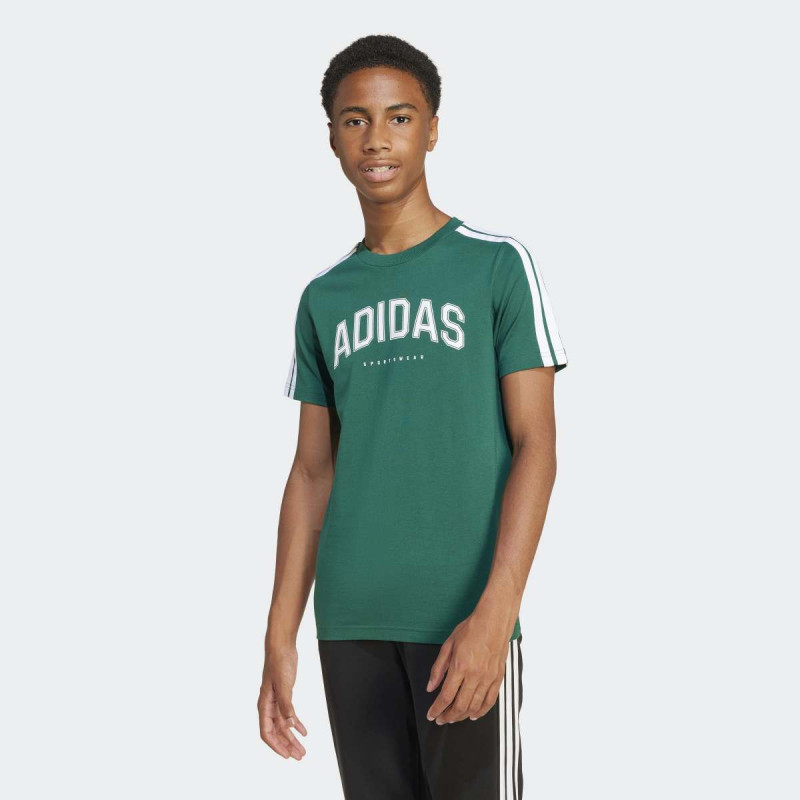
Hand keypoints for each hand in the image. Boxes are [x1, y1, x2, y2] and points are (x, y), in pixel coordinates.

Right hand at [257, 642, 307, 759]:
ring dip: (292, 737)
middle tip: (299, 756)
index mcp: (264, 704)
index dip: (276, 746)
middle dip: (287, 745)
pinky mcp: (284, 695)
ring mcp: (276, 701)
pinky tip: (304, 731)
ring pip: (283, 725)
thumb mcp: (284, 685)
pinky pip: (289, 714)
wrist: (282, 646)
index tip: (286, 756)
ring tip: (303, 749)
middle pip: (276, 732)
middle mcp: (268, 705)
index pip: (267, 732)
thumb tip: (288, 725)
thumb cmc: (279, 663)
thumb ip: (286, 705)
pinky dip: (296, 723)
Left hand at [425, 610, 512, 724]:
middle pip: (460, 706)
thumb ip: (438, 668)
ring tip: (454, 718)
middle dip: (448, 716)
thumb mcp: (448, 645)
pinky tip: (474, 714)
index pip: (446, 696)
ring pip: (474, 706)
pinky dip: (481, 711)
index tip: (431, 715)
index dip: (437, 709)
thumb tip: (431, 687)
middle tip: (441, 719)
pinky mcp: (497, 678)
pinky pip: (490, 701)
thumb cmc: (470, 629)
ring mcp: (488, 678)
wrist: (493, 621)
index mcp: (459, 667)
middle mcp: (474, 676)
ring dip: (463, 716)